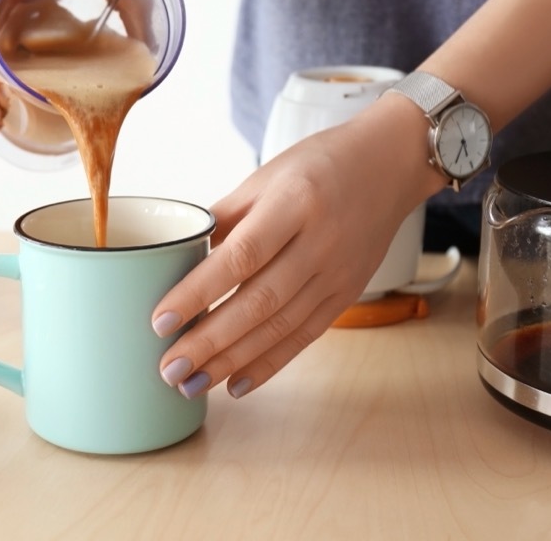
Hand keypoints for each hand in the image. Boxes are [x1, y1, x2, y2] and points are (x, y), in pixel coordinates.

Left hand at [150, 99, 442, 398]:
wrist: (389, 165)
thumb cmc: (319, 164)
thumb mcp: (266, 176)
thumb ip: (224, 218)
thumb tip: (178, 258)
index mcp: (294, 202)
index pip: (240, 256)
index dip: (199, 293)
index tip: (160, 321)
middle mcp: (320, 242)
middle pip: (259, 302)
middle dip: (209, 342)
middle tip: (169, 369)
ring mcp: (338, 273)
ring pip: (280, 327)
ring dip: (232, 361)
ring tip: (192, 385)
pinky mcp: (347, 294)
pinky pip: (304, 336)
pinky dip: (269, 364)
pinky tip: (236, 384)